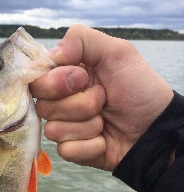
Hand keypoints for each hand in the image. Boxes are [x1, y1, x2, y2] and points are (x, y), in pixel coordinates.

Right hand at [30, 24, 173, 170]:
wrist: (155, 128)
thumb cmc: (139, 88)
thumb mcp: (117, 52)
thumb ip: (80, 40)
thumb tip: (50, 55)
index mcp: (65, 76)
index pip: (36, 80)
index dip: (54, 82)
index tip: (81, 79)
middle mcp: (60, 102)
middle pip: (43, 107)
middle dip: (79, 104)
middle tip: (103, 98)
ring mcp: (65, 127)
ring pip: (54, 131)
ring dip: (88, 125)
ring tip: (106, 120)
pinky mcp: (72, 150)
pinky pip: (67, 150)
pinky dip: (91, 145)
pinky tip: (104, 140)